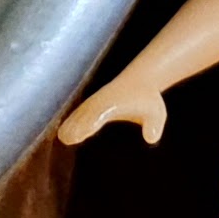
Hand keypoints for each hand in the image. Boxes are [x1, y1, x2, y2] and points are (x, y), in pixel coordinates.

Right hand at [57, 74, 171, 149]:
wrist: (141, 78)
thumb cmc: (148, 99)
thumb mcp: (157, 113)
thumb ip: (154, 126)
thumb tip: (151, 139)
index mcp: (115, 103)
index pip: (100, 114)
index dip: (90, 123)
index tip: (82, 133)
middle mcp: (102, 101)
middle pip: (85, 114)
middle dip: (76, 125)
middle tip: (66, 139)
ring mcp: (95, 101)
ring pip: (80, 113)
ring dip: (70, 123)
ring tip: (62, 137)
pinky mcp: (92, 103)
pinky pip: (79, 112)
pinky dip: (71, 120)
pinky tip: (64, 132)